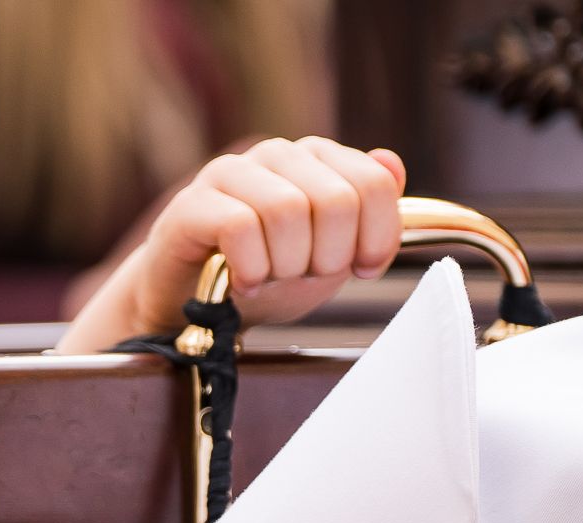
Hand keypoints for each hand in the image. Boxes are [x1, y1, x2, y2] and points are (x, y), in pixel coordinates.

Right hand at [56, 137, 406, 353]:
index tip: (361, 269)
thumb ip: (367, 213)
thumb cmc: (264, 275)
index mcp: (316, 159)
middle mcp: (275, 155)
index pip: (372, 183)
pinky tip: (242, 281)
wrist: (193, 307)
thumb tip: (391, 163)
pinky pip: (239, 228)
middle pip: (334, 201)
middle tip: (303, 276)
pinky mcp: (191, 204)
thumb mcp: (332, 252)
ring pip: (287, 212)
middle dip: (327, 257)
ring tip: (269, 278)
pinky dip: (249, 268)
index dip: (376, 237)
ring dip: (286, 265)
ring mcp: (230, 173)